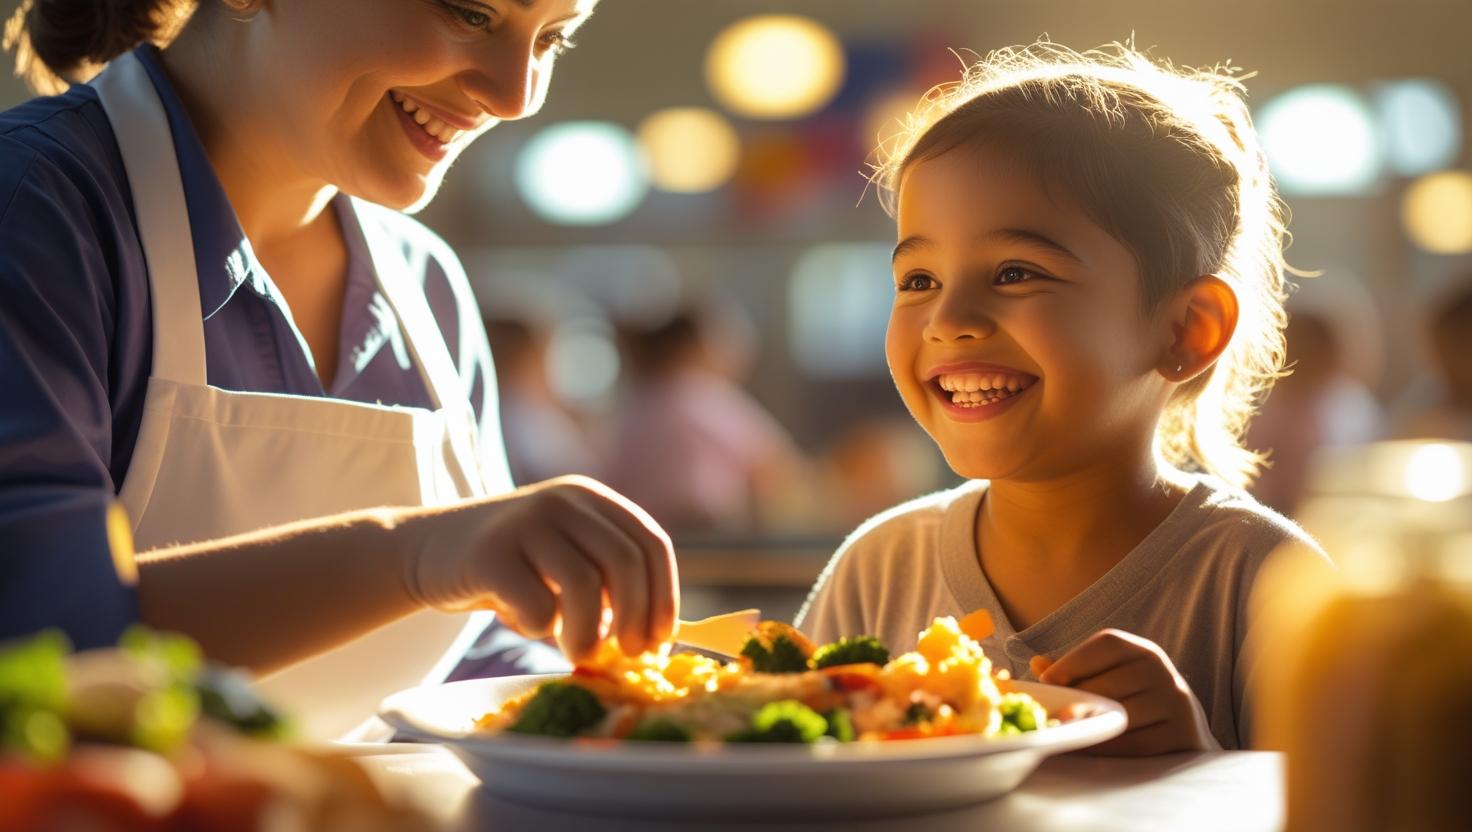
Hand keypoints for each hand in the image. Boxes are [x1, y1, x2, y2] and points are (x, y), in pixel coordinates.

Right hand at [398, 476, 677, 661]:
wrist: (427, 550)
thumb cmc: (511, 567)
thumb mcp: (565, 557)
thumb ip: (606, 580)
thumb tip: (656, 637)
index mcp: (591, 499)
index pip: (650, 543)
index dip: (664, 595)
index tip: (661, 641)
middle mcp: (563, 501)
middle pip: (624, 562)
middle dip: (635, 618)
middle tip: (626, 656)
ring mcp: (526, 521)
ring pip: (584, 584)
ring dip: (589, 633)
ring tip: (577, 653)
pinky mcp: (490, 552)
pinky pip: (537, 603)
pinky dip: (542, 628)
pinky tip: (529, 624)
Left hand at [1035, 629, 1215, 754]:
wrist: (1185, 733)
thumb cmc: (1135, 702)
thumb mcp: (1112, 679)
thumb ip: (1076, 673)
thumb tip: (1037, 664)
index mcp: (1143, 651)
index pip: (1108, 643)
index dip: (1074, 660)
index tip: (1047, 680)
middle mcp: (1163, 671)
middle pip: (1109, 682)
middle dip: (1076, 700)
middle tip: (1053, 715)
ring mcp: (1177, 701)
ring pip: (1120, 714)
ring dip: (1089, 726)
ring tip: (1067, 731)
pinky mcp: (1183, 733)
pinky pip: (1135, 742)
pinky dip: (1107, 747)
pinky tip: (1089, 747)